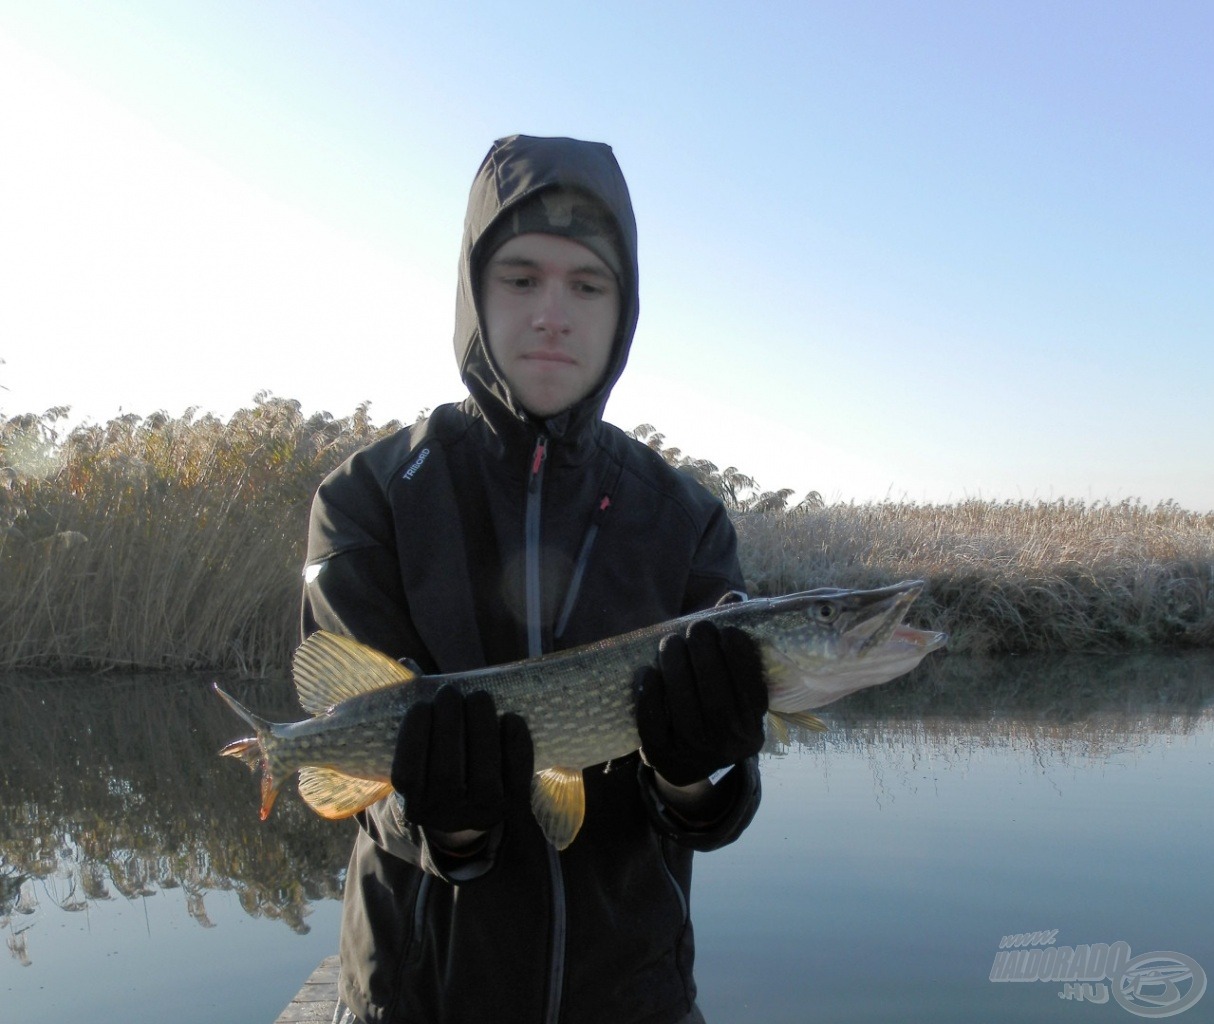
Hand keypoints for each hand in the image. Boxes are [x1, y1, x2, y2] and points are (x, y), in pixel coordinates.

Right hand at [391, 687, 532, 839]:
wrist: (469, 814)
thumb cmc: (438, 768)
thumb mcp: (420, 753)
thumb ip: (415, 714)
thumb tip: (406, 663)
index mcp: (414, 805)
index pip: (407, 776)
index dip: (413, 737)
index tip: (420, 705)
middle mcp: (446, 815)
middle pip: (446, 773)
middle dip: (449, 724)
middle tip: (449, 692)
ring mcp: (482, 813)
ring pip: (483, 774)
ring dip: (481, 728)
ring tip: (479, 696)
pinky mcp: (514, 806)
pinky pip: (516, 775)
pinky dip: (515, 743)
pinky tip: (510, 717)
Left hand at [635, 620, 767, 786]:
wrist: (689, 764)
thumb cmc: (713, 709)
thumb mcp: (731, 687)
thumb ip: (730, 644)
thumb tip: (733, 597)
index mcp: (752, 725)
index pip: (752, 690)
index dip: (741, 657)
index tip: (728, 630)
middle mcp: (729, 743)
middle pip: (716, 698)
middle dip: (704, 656)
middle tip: (696, 628)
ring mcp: (696, 754)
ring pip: (685, 711)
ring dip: (675, 669)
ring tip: (670, 642)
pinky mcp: (664, 757)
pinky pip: (654, 728)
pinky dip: (649, 698)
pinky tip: (647, 673)